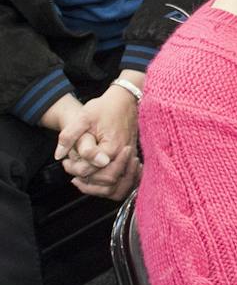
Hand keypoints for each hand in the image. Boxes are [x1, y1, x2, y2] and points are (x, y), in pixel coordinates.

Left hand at [57, 79, 142, 199]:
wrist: (125, 99)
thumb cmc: (105, 107)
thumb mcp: (83, 117)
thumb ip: (69, 136)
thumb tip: (59, 155)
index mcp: (111, 148)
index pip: (90, 170)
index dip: (73, 168)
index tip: (65, 161)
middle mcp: (123, 156)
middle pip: (104, 181)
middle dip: (85, 179)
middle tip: (71, 168)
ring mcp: (128, 157)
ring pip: (115, 184)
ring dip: (97, 184)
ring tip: (81, 177)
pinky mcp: (129, 156)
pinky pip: (121, 177)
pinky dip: (108, 180)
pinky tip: (95, 175)